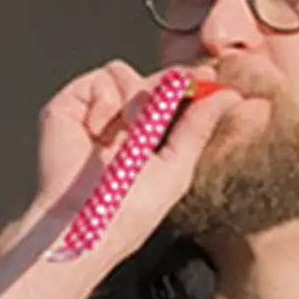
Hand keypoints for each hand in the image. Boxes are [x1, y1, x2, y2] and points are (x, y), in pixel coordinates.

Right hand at [25, 61, 256, 259]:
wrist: (84, 224)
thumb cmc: (127, 213)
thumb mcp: (176, 168)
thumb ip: (199, 128)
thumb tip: (230, 96)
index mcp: (144, 138)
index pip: (168, 97)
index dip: (187, 84)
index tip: (207, 78)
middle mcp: (117, 123)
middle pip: (149, 80)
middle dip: (167, 85)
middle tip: (181, 92)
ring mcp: (93, 114)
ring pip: (124, 74)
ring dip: (135, 98)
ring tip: (131, 131)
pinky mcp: (68, 106)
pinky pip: (99, 80)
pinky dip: (106, 101)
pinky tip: (99, 130)